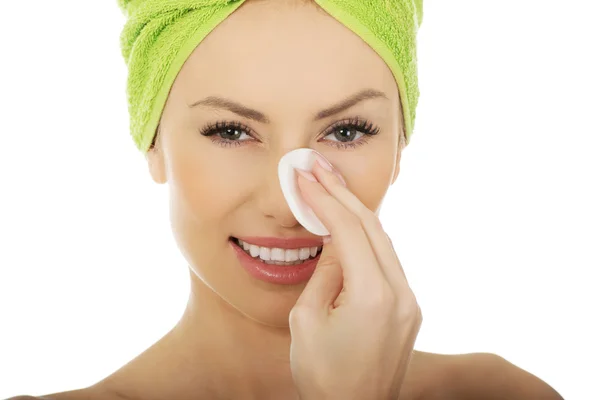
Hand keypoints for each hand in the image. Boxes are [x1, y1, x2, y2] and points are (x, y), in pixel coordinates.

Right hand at [289, 157, 421, 399]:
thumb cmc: (323, 376)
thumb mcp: (306, 321)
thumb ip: (325, 275)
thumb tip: (335, 245)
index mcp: (372, 296)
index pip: (347, 230)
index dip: (323, 199)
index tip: (303, 177)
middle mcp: (400, 293)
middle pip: (371, 227)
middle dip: (341, 194)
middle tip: (316, 168)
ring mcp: (409, 301)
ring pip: (382, 241)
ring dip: (355, 213)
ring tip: (330, 187)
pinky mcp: (409, 308)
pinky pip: (387, 261)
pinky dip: (366, 238)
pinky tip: (349, 224)